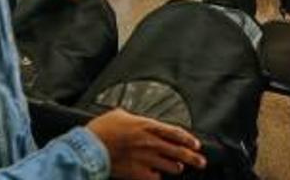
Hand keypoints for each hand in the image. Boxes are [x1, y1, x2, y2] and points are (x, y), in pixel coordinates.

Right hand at [88, 109, 206, 179]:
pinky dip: (156, 176)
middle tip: (200, 162)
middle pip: (179, 152)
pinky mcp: (137, 173)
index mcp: (147, 126)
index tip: (196, 144)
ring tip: (178, 168)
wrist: (89, 148)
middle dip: (193, 158)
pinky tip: (155, 175)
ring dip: (175, 168)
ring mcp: (145, 159)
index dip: (188, 140)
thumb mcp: (119, 115)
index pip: (176, 133)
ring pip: (171, 167)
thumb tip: (135, 119)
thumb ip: (133, 118)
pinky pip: (154, 178)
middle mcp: (150, 143)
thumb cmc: (101, 130)